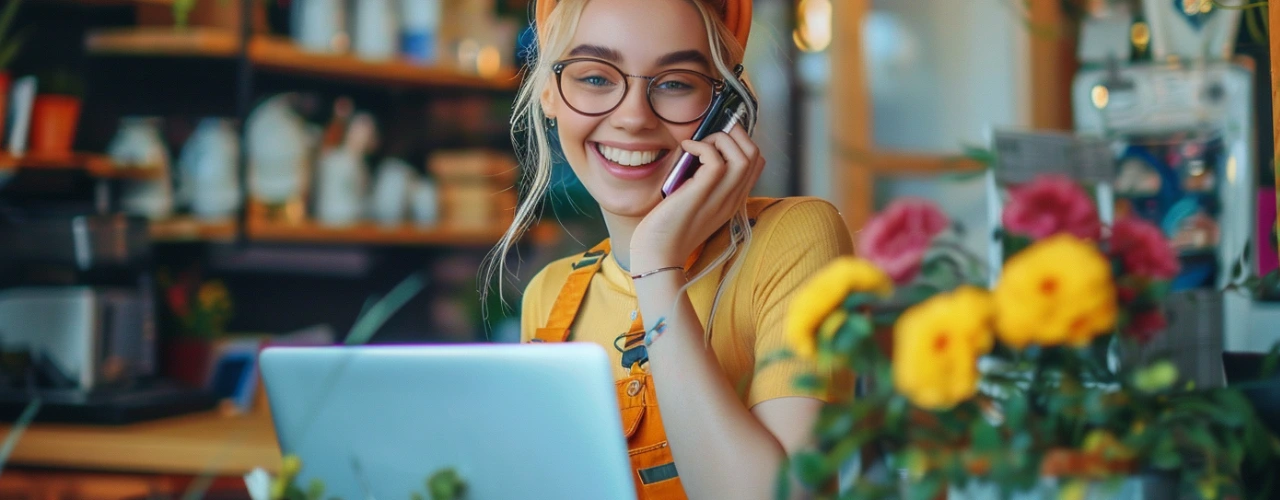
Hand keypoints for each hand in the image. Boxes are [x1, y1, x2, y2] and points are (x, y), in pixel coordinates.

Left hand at [631, 125, 765, 271]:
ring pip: (743, 156)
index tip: (718, 138)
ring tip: (698, 144)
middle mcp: (732, 199)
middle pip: (755, 155)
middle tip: (709, 135)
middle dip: (735, 134)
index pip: (756, 163)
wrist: (658, 256)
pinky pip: (716, 161)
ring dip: (721, 139)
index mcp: (732, 200)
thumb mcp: (693, 201)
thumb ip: (701, 182)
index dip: (741, 142)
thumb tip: (696, 150)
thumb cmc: (668, 228)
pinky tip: (686, 148)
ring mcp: (720, 198)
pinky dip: (702, 146)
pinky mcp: (701, 195)